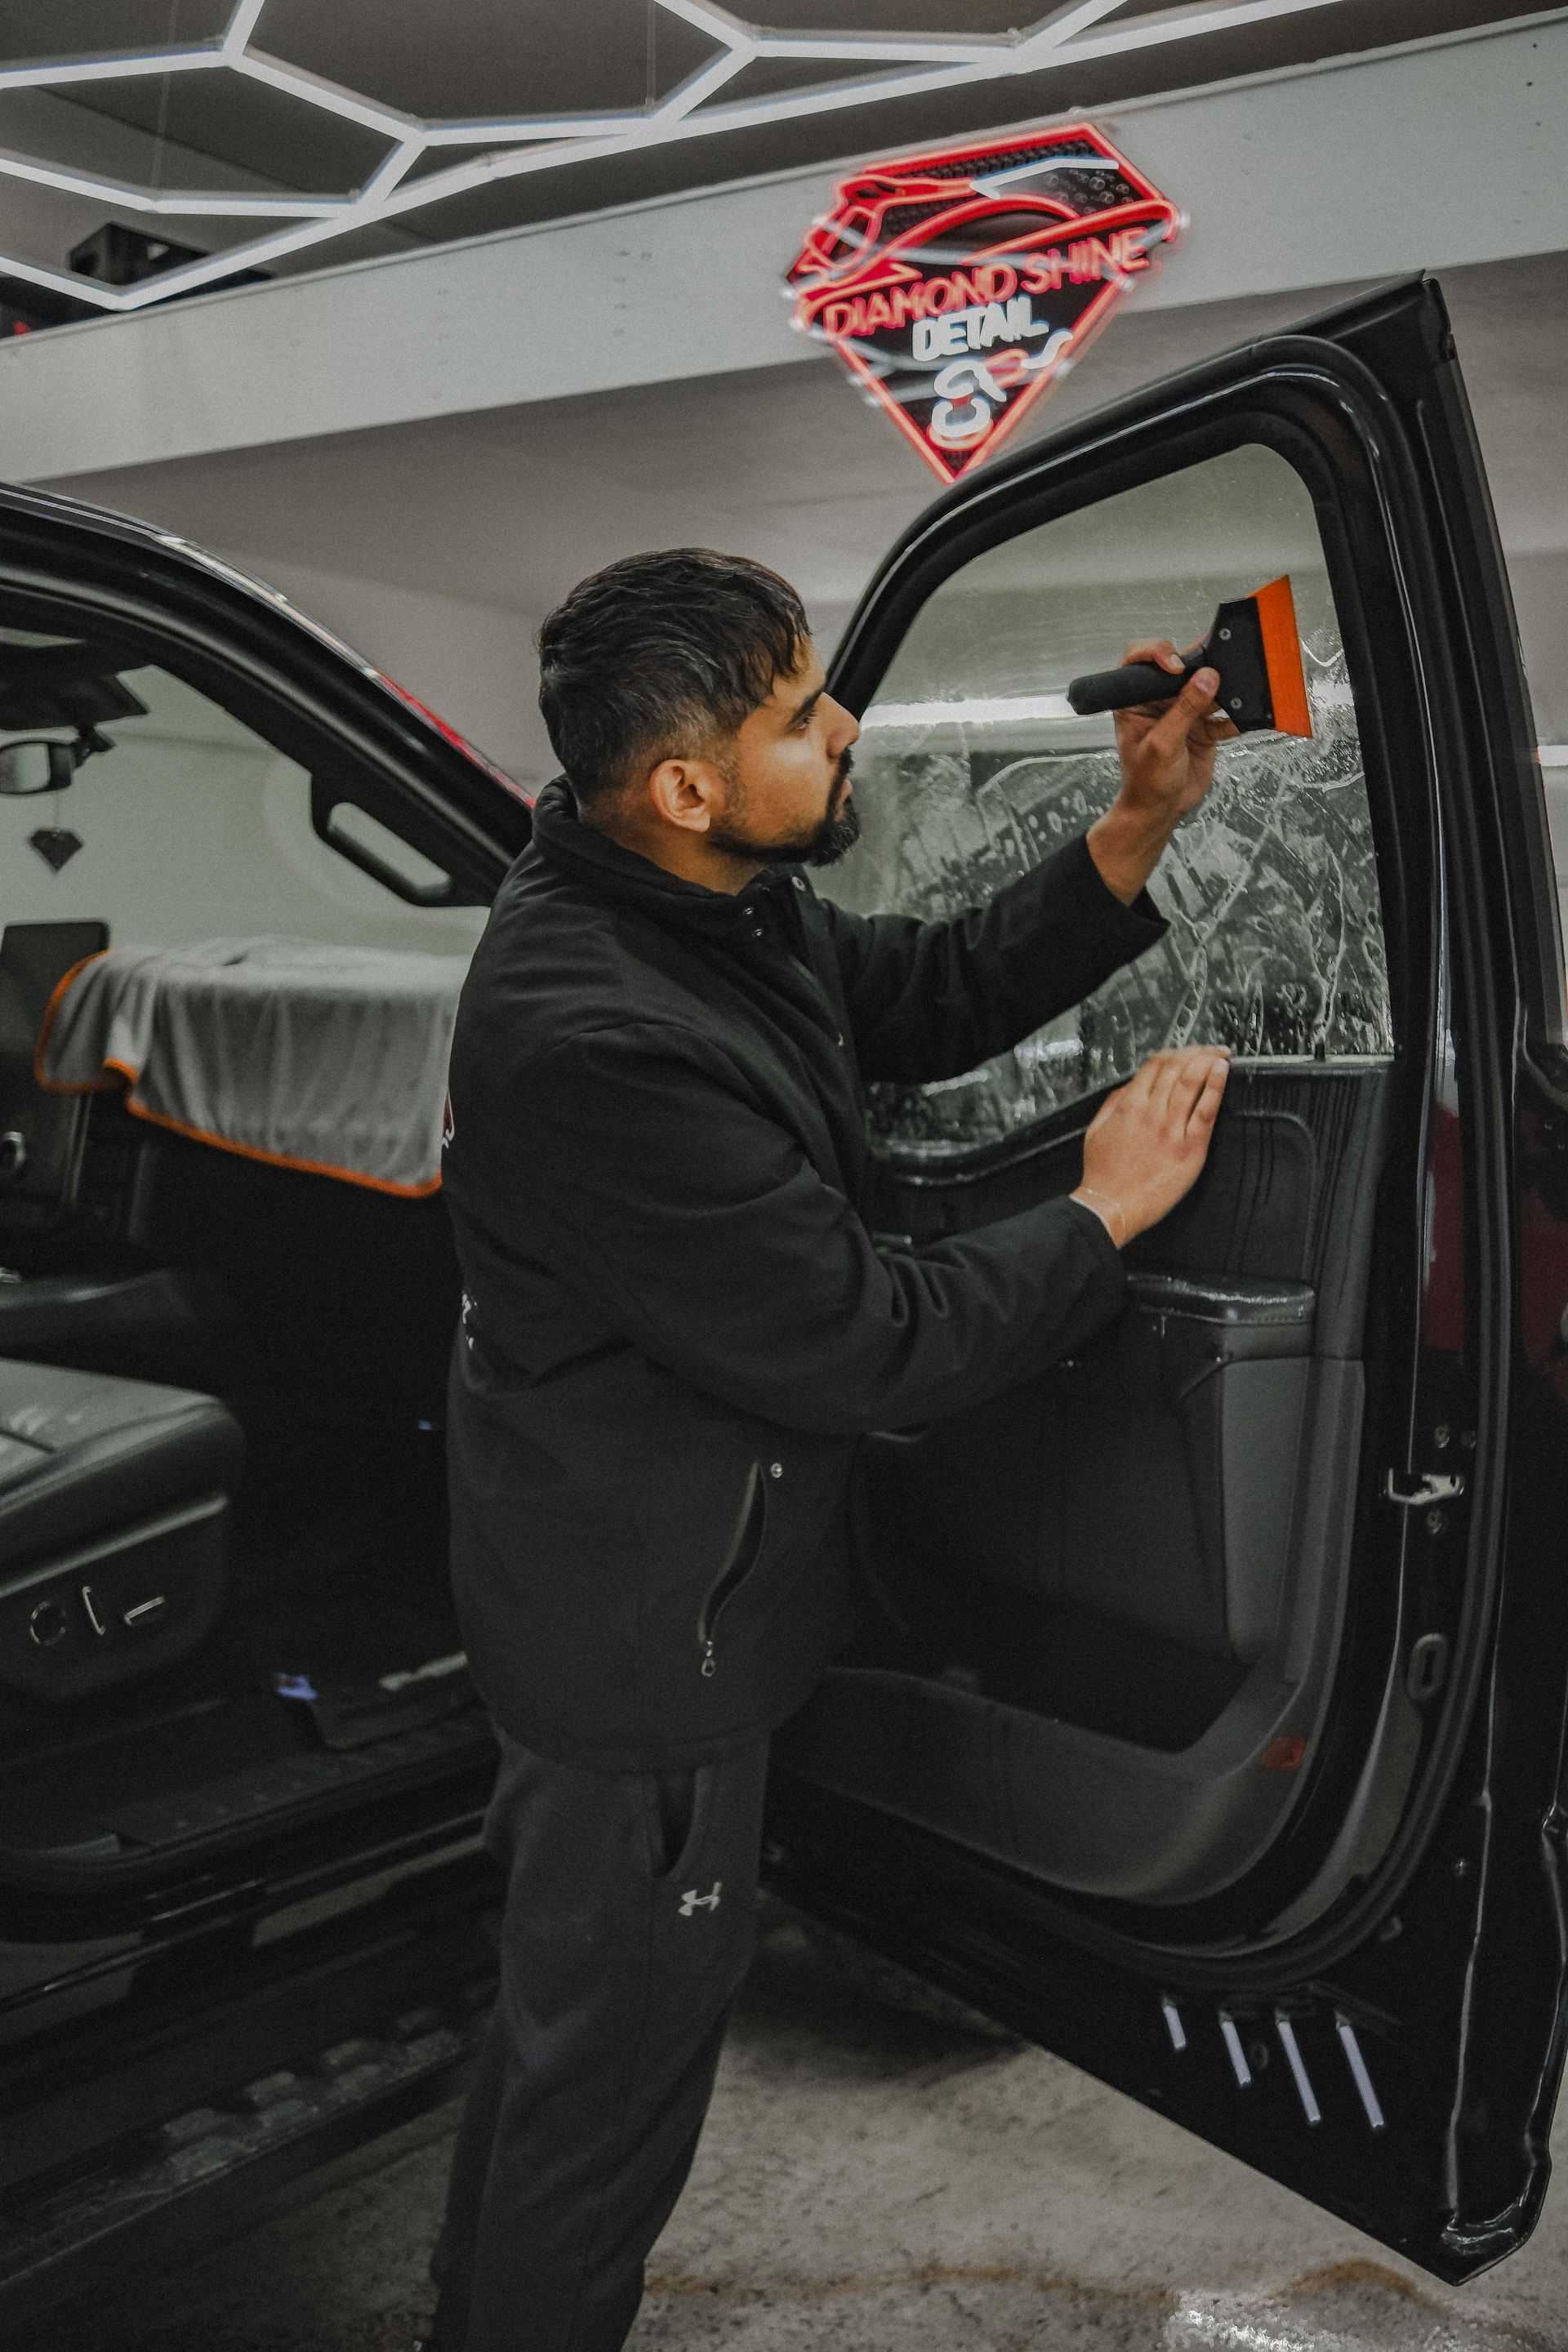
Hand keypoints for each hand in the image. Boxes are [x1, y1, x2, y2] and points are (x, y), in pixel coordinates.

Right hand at [1071, 1047, 1229, 1246]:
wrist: (1111, 1207)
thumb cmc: (1104, 1175)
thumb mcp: (1097, 1130)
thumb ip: (1115, 1103)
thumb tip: (1131, 1085)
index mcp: (1129, 1105)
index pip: (1155, 1064)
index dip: (1174, 1052)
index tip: (1185, 1052)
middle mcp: (1150, 1112)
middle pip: (1176, 1067)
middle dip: (1195, 1052)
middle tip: (1208, 1049)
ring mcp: (1171, 1128)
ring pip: (1191, 1081)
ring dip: (1207, 1061)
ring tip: (1219, 1053)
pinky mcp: (1189, 1148)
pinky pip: (1205, 1110)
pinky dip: (1215, 1087)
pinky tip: (1222, 1072)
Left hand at [1086, 639, 1237, 905]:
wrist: (1160, 812)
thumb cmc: (1145, 783)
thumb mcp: (1162, 745)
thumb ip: (1184, 710)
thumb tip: (1206, 678)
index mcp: (1136, 701)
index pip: (1142, 661)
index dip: (1159, 654)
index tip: (1177, 666)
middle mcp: (1158, 702)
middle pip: (1182, 670)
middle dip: (1201, 667)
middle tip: (1219, 667)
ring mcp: (1183, 713)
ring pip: (1207, 689)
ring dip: (1223, 689)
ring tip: (1235, 690)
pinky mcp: (1203, 728)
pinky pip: (1224, 715)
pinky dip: (1236, 716)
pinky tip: (1244, 717)